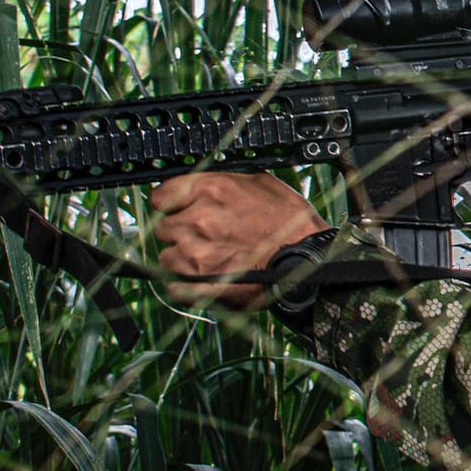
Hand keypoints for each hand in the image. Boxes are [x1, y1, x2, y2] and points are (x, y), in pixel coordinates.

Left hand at [150, 172, 329, 308]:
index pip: (161, 197)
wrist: (309, 260)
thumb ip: (223, 184)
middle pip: (163, 228)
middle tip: (206, 238)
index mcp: (210, 190)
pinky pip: (174, 286)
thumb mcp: (261, 184)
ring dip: (184, 259)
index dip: (172, 206)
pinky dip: (187, 285)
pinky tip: (207, 278)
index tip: (180, 212)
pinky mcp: (199, 284)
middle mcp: (198, 219)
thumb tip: (204, 185)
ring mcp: (196, 254)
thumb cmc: (291, 224)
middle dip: (181, 233)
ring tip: (212, 260)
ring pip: (167, 257)